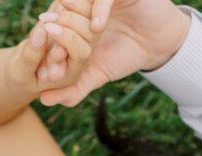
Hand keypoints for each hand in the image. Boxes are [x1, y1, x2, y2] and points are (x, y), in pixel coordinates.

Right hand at [4, 1, 99, 100]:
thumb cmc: (20, 75)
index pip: (81, 54)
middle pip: (89, 34)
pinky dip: (70, 4)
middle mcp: (79, 56)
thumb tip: (41, 33)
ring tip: (45, 15)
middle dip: (68, 22)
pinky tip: (57, 2)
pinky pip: (80, 10)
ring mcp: (78, 39)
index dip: (68, 39)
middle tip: (44, 19)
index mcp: (71, 73)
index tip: (47, 28)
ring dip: (68, 12)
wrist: (22, 68)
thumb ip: (30, 56)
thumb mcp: (20, 72)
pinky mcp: (71, 27)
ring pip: (88, 19)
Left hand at [37, 0, 192, 106]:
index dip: (49, 54)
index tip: (48, 75)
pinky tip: (97, 27)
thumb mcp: (96, 74)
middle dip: (56, 39)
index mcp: (72, 23)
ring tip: (68, 39)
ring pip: (78, 3)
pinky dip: (98, 9)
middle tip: (55, 57)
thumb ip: (73, 88)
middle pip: (62, 16)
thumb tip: (43, 100)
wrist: (158, 43)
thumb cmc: (125, 55)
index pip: (54, 34)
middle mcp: (82, 6)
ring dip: (71, 21)